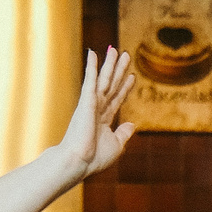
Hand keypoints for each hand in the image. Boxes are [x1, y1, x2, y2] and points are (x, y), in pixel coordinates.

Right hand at [54, 48, 139, 181]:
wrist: (79, 162)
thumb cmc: (94, 158)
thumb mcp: (116, 145)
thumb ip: (123, 133)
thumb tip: (132, 124)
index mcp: (104, 119)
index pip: (117, 99)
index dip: (125, 87)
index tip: (132, 76)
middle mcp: (98, 109)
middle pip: (112, 85)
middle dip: (119, 70)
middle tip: (126, 54)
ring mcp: (92, 104)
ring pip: (104, 79)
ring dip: (110, 64)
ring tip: (116, 50)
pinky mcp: (86, 101)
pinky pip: (90, 80)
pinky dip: (92, 67)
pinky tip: (93, 53)